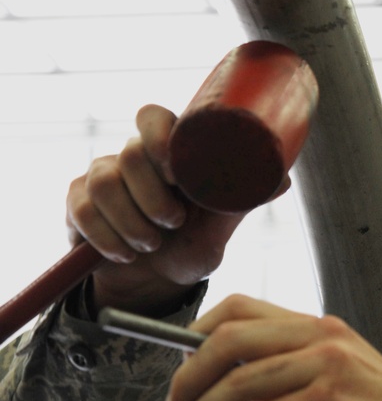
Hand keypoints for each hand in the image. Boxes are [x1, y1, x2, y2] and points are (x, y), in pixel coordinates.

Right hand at [65, 104, 258, 314]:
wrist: (157, 284)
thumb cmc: (192, 244)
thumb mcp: (219, 228)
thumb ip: (242, 202)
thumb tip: (284, 179)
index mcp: (170, 152)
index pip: (152, 116)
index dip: (159, 136)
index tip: (175, 171)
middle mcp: (132, 157)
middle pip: (129, 154)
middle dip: (152, 196)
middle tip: (172, 223)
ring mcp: (101, 177)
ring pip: (103, 183)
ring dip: (131, 221)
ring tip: (152, 243)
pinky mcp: (78, 204)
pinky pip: (83, 211)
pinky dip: (108, 238)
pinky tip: (126, 253)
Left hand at [161, 294, 381, 400]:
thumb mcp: (344, 371)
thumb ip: (293, 367)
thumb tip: (229, 385)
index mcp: (321, 326)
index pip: (240, 306)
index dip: (196, 332)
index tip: (180, 366)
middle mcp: (323, 337)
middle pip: (228, 339)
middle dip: (186, 380)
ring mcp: (328, 366)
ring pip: (238, 381)